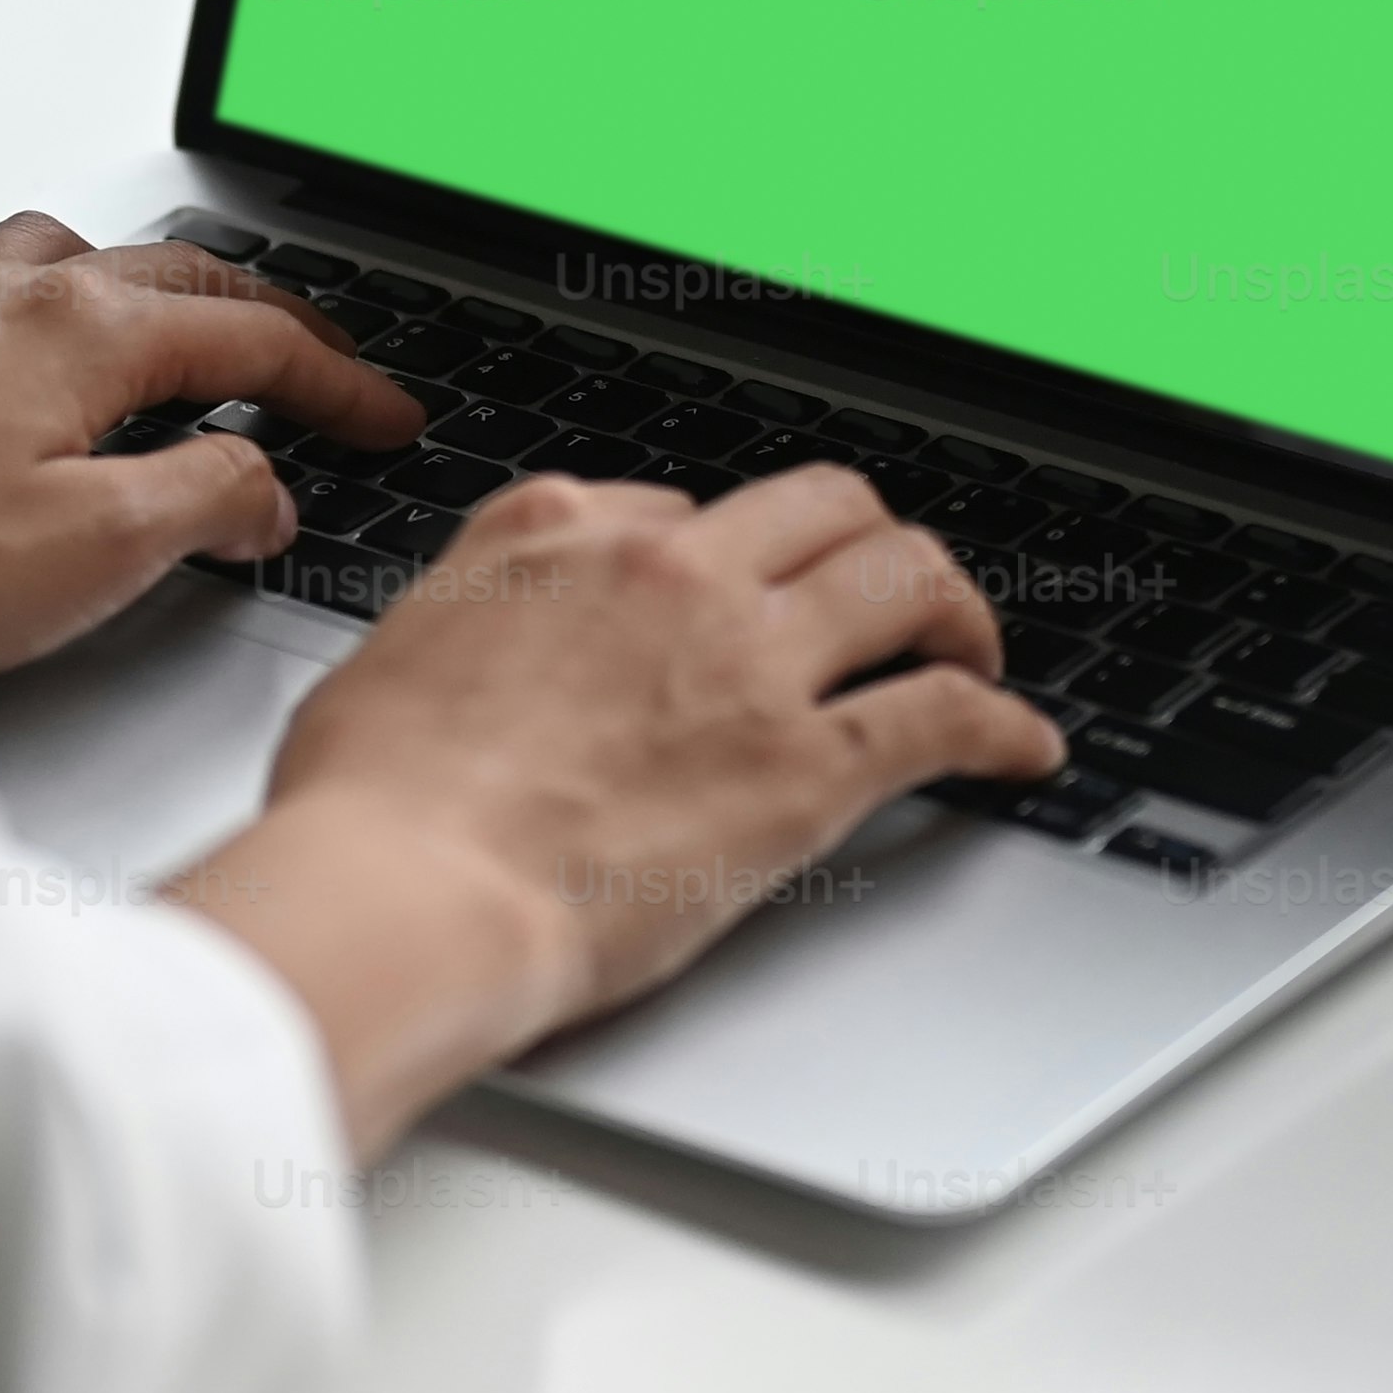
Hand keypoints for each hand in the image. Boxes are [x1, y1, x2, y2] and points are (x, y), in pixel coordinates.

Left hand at [0, 212, 414, 685]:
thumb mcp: (102, 551)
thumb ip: (208, 499)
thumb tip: (263, 485)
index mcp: (83, 329)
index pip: (254, 336)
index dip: (340, 381)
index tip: (386, 418)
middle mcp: (6, 295)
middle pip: (172, 274)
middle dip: (265, 319)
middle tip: (321, 370)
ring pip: (57, 253)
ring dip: (132, 283)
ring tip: (167, 329)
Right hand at [168, 465, 1060, 1154]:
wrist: (406, 889)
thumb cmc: (371, 805)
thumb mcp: (395, 648)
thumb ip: (472, 611)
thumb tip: (490, 630)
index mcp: (560, 530)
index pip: (681, 502)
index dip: (724, 553)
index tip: (740, 598)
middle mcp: (669, 568)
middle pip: (822, 504)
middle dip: (866, 541)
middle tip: (884, 593)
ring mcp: (748, 659)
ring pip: (904, 575)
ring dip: (953, 608)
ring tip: (970, 649)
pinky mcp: (806, 765)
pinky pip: (943, 715)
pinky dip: (1001, 725)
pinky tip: (1021, 745)